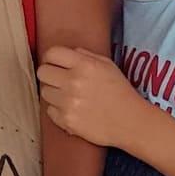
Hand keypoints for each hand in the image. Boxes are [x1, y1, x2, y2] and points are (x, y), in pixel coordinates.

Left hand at [38, 44, 158, 150]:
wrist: (132, 123)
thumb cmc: (121, 93)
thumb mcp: (108, 66)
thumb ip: (86, 55)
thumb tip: (69, 52)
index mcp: (84, 65)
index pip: (52, 53)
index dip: (51, 58)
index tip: (54, 63)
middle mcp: (73, 82)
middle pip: (42, 72)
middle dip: (50, 75)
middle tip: (60, 80)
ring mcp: (68, 102)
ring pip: (44, 92)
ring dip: (54, 93)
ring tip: (70, 97)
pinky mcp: (66, 120)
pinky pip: (49, 110)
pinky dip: (58, 110)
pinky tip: (72, 109)